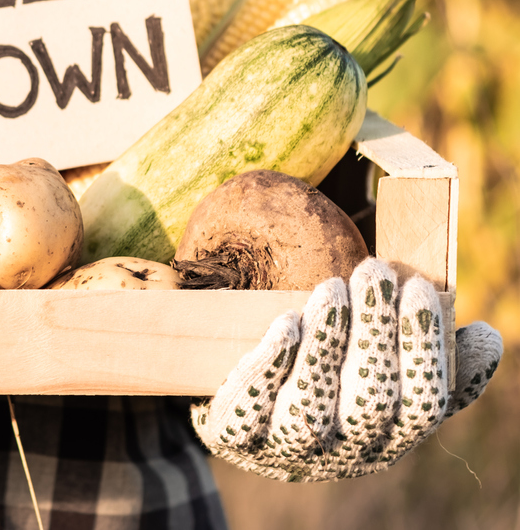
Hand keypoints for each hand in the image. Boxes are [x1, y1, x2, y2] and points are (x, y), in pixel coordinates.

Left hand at [193, 258, 501, 481]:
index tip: (419, 288)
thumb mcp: (385, 381)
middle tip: (375, 271)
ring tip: (332, 289)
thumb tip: (486, 338)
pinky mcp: (235, 435)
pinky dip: (270, 366)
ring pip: (312, 405)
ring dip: (326, 345)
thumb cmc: (331, 387)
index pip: (422, 404)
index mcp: (389, 437)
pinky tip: (286, 324)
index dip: (425, 349)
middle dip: (376, 335)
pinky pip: (249, 408)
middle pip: (370, 402)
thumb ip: (434, 364)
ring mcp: (287, 447)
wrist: (245, 415)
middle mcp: (343, 451)